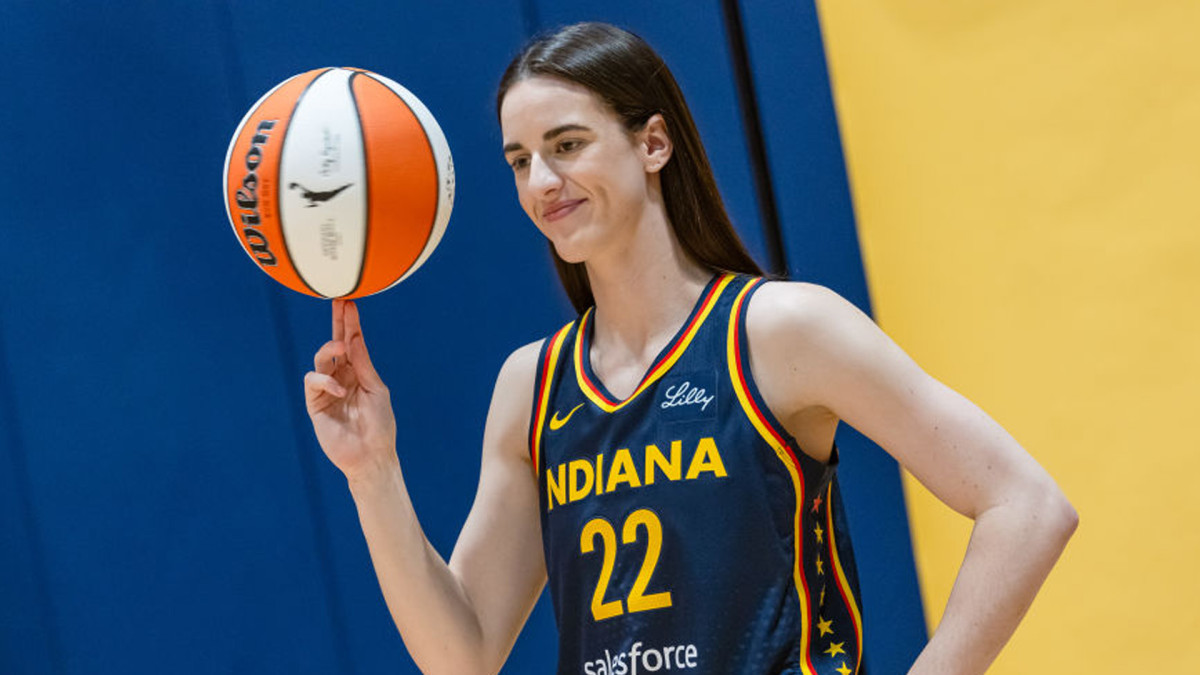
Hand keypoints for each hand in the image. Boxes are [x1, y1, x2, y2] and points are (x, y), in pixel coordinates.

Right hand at [304, 299, 397, 480]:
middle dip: (336, 323)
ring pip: (320, 359)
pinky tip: (339, 389)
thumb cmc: (379, 424)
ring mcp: (327, 390)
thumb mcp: (376, 388)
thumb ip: (362, 364)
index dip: (350, 323)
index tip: (349, 302)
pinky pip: (313, 382)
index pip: (353, 343)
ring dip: (330, 348)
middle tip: (337, 302)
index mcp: (359, 372)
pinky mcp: (315, 404)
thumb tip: (352, 337)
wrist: (371, 455)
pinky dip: (325, 380)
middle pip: (334, 344)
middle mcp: (342, 377)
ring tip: (341, 346)